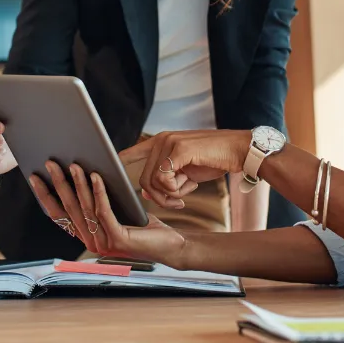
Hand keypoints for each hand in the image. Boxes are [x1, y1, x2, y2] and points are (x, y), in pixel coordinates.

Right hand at [28, 161, 187, 266]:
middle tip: (50, 163)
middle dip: (58, 183)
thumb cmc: (142, 225)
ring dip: (78, 183)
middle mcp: (91, 241)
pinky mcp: (118, 239)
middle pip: (69, 208)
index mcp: (86, 235)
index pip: (59, 215)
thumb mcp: (115, 210)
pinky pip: (104, 210)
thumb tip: (82, 171)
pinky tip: (96, 175)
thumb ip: (97, 201)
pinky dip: (99, 191)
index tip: (35, 177)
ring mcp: (103, 242)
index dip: (45, 196)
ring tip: (74, 164)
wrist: (170, 245)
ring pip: (85, 207)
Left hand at [120, 129, 250, 209]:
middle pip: (143, 177)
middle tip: (176, 203)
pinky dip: (175, 189)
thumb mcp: (186, 172)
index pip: (132, 152)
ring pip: (152, 180)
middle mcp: (161, 139)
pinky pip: (164, 178)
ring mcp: (169, 142)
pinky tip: (190, 187)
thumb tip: (144, 192)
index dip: (119, 162)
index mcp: (162, 142)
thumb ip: (167, 178)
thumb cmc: (214, 160)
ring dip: (168, 195)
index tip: (105, 171)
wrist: (238, 150)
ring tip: (184, 195)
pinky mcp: (179, 149)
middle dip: (157, 197)